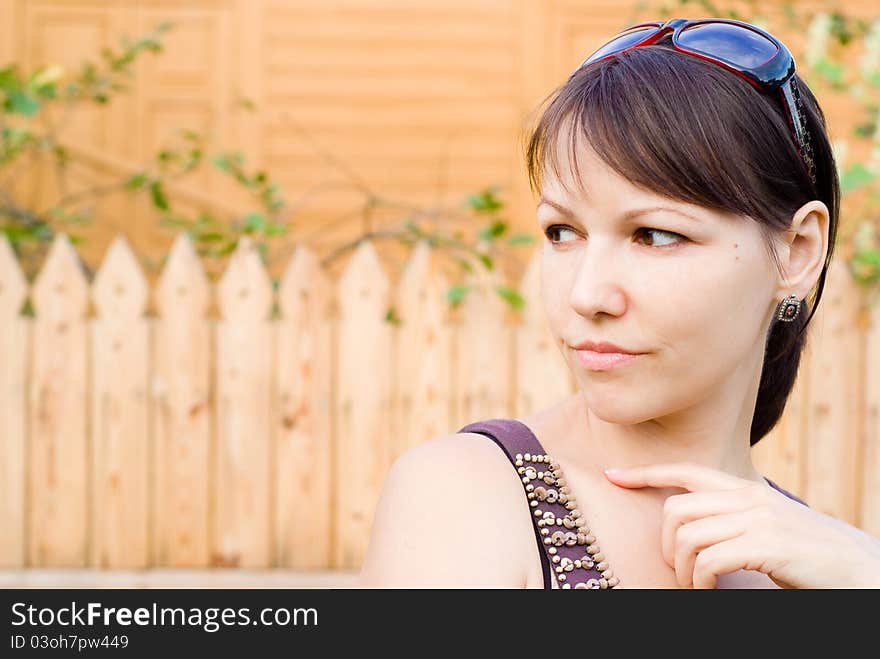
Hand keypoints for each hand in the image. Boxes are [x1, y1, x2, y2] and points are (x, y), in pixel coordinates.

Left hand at [604, 462, 879, 588]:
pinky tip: (708, 591)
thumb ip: (730, 515)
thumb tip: (686, 523)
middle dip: (665, 545)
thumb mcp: (764, 523)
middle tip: (678, 572)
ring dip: (681, 569)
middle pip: (675, 509)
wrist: (856, 568)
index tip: (613, 477)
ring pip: (687, 536)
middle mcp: (747, 497)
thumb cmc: (804, 554)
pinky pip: (708, 561)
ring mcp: (757, 519)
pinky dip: (699, 581)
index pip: (685, 471)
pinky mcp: (766, 545)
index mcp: (745, 488)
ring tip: (693, 585)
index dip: (645, 473)